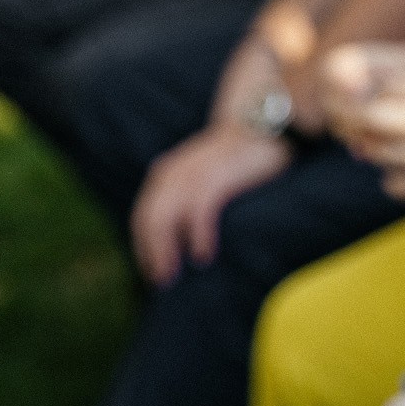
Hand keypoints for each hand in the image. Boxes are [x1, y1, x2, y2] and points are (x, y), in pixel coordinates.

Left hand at [129, 124, 290, 285]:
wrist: (260, 124)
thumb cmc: (237, 157)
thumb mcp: (205, 174)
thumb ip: (190, 194)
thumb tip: (184, 233)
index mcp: (167, 174)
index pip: (144, 216)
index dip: (145, 246)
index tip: (154, 271)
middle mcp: (172, 173)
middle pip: (150, 220)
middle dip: (151, 252)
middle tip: (161, 281)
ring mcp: (192, 174)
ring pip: (166, 218)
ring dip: (166, 250)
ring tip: (172, 275)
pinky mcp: (216, 177)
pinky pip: (199, 211)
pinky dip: (197, 235)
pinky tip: (202, 255)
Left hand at [322, 45, 404, 199]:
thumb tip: (391, 86)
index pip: (383, 84)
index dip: (364, 86)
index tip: (359, 91)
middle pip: (369, 118)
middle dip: (352, 117)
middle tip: (351, 120)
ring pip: (377, 152)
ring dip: (371, 147)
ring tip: (379, 143)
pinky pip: (396, 184)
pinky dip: (391, 178)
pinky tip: (401, 171)